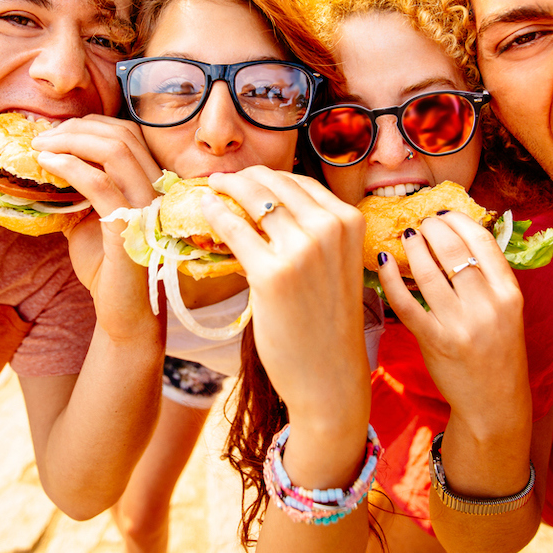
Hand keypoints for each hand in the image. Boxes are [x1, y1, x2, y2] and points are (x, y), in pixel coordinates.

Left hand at [32, 116, 163, 342]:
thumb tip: (47, 160)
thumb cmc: (107, 266)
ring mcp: (148, 208)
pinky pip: (101, 185)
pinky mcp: (130, 230)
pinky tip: (47, 164)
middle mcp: (157, 189)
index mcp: (152, 182)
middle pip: (121, 134)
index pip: (127, 132)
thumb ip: (80, 188)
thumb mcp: (90, 216)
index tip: (55, 132)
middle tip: (40, 137)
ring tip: (40, 147)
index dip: (90, 124)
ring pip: (115, 150)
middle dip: (75, 128)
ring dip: (70, 141)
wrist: (123, 313)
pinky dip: (70, 167)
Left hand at [203, 168, 370, 442]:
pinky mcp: (272, 273)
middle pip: (274, 183)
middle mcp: (329, 228)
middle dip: (244, 177)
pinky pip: (234, 229)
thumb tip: (265, 204)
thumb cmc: (326, 322)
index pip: (300, 182)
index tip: (247, 178)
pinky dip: (214, 213)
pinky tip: (203, 208)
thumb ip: (312, 232)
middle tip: (222, 180)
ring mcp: (302, 250)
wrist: (329, 375)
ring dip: (226, 188)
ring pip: (254, 198)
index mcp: (349, 221)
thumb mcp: (333, 264)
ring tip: (210, 188)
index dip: (268, 177)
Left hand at [375, 213, 530, 450]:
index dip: (458, 220)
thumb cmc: (497, 352)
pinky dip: (391, 279)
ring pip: (428, 272)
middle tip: (418, 225)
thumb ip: (488, 278)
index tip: (442, 214)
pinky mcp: (435, 341)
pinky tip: (383, 263)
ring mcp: (461, 325)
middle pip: (453, 250)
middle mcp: (489, 305)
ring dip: (411, 248)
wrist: (495, 402)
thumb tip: (455, 236)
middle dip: (431, 229)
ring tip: (405, 238)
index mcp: (509, 293)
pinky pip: (407, 302)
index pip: (482, 241)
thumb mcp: (507, 311)